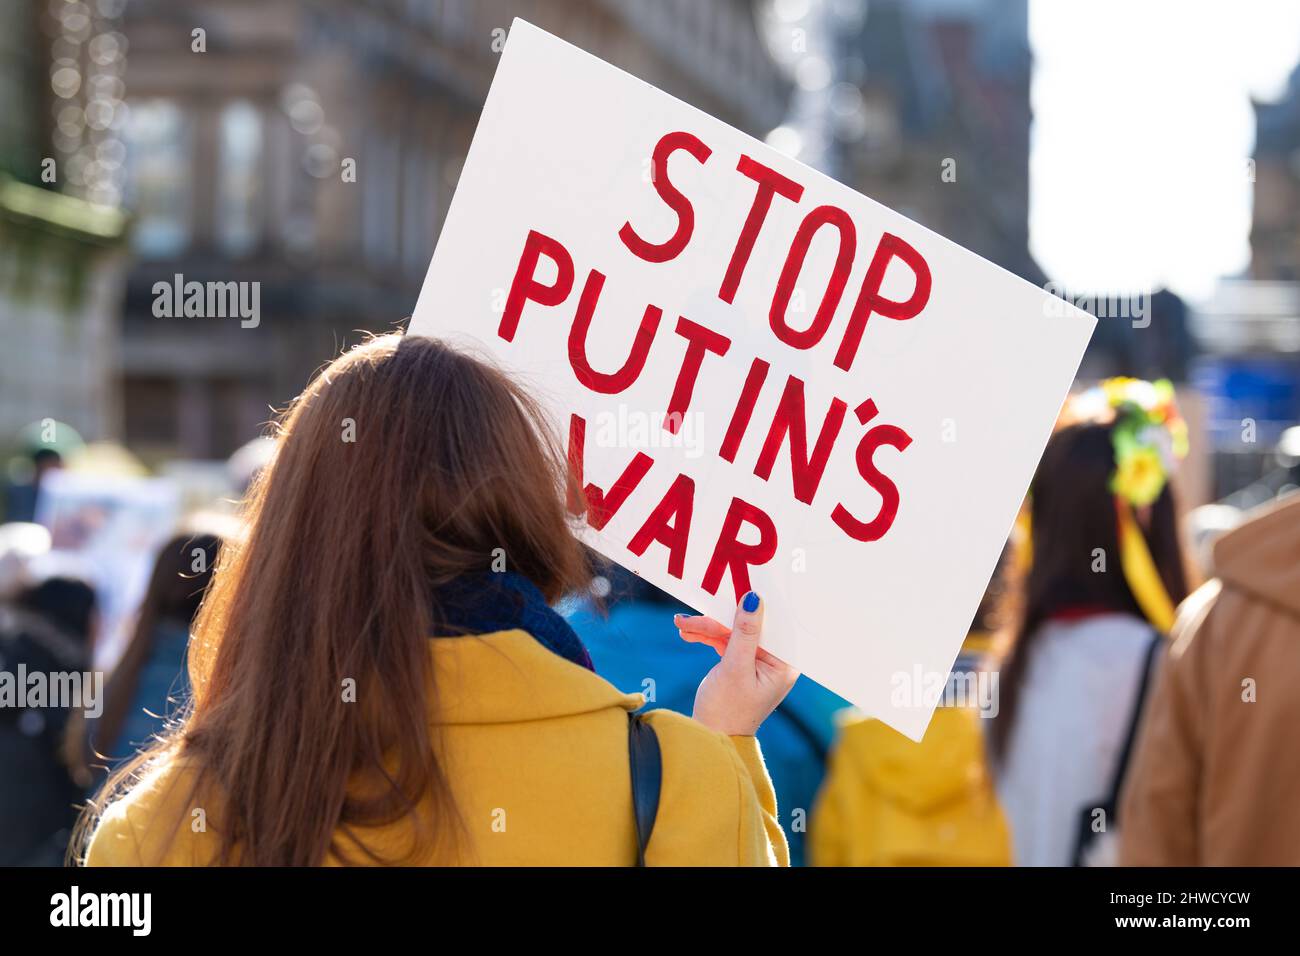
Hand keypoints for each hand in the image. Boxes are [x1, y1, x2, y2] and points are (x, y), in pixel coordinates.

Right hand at [675, 592, 798, 736]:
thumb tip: (754, 599)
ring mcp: (756, 660)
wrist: (710, 738)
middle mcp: (774, 659)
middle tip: (697, 612)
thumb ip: (744, 632)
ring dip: (707, 627)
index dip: (755, 605)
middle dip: (720, 619)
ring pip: (732, 631)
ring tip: (682, 624)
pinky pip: (724, 641)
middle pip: (749, 625)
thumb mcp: (735, 668)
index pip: (773, 624)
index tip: (738, 586)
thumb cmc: (728, 711)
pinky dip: (706, 636)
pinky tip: (686, 632)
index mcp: (785, 663)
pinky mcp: (739, 661)